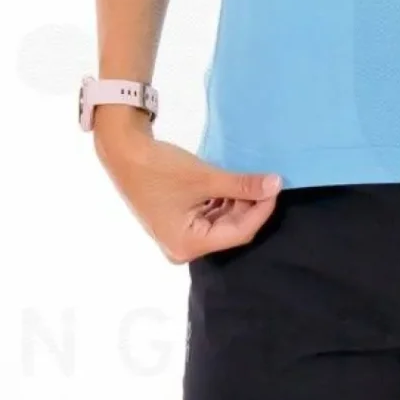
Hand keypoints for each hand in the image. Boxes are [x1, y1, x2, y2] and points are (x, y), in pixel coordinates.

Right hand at [93, 114, 282, 260]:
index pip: (238, 233)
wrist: (123, 151)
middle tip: (268, 182)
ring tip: (253, 180)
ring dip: (238, 202)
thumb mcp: (205, 178)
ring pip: (222, 222)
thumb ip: (242, 185)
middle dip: (250, 206)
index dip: (261, 211)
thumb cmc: (159, 167)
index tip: (276, 188)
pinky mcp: (178, 223)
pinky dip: (223, 201)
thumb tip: (276, 184)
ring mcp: (180, 236)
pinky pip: (210, 216)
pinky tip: (234, 185)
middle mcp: (183, 248)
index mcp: (187, 245)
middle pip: (231, 230)